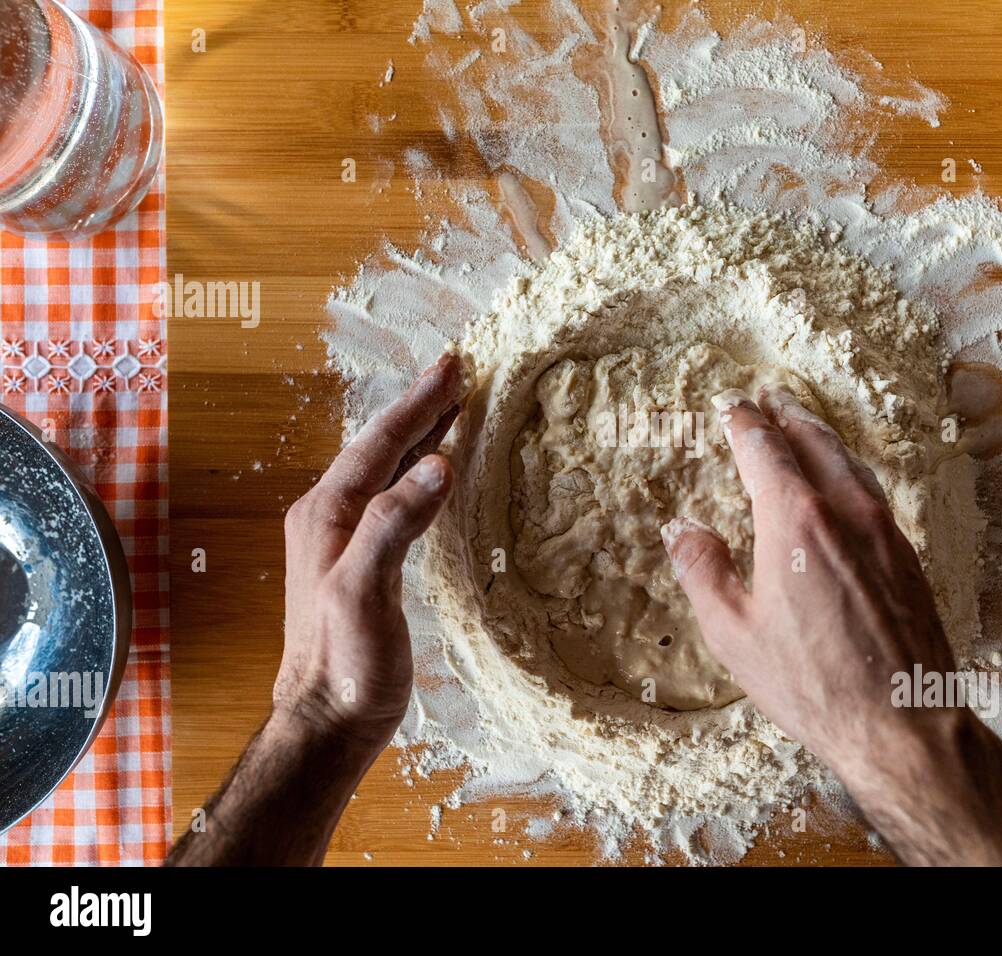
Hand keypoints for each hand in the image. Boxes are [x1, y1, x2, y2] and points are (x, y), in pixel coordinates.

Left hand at [274, 353, 463, 757]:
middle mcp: (328, 516)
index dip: (418, 404)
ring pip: (384, 469)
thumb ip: (395, 524)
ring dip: (419, 436)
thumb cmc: (345, 663)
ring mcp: (341, 538)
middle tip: (458, 371)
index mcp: (326, 513)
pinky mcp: (360, 561)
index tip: (453, 366)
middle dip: (419, 408)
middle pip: (379, 447)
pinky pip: (391, 497)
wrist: (327, 721)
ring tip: (452, 407)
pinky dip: (417, 472)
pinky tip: (434, 472)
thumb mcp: (364, 591)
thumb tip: (440, 464)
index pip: (379, 443)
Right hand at [661, 384, 954, 780]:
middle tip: (768, 395)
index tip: (730, 406)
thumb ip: (703, 572)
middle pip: (814, 441)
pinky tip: (844, 483)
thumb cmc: (814, 684)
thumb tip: (682, 530)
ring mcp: (884, 531)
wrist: (904, 722)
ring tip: (803, 425)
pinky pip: (872, 491)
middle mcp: (845, 512)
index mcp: (796, 521)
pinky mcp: (907, 555)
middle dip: (786, 413)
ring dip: (821, 435)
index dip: (743, 423)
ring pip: (849, 462)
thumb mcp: (734, 633)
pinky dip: (848, 469)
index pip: (764, 450)